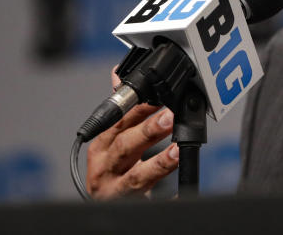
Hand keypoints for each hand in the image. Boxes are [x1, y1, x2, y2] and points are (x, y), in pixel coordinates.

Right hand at [85, 68, 179, 198]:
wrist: (104, 206)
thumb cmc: (109, 169)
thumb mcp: (110, 140)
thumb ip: (120, 111)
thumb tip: (117, 76)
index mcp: (101, 147)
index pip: (119, 122)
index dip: (139, 109)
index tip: (159, 97)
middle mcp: (105, 169)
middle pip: (126, 148)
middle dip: (148, 132)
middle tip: (170, 118)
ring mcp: (116, 190)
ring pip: (137, 177)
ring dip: (159, 163)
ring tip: (177, 151)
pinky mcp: (129, 206)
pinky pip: (150, 204)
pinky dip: (167, 198)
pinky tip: (180, 192)